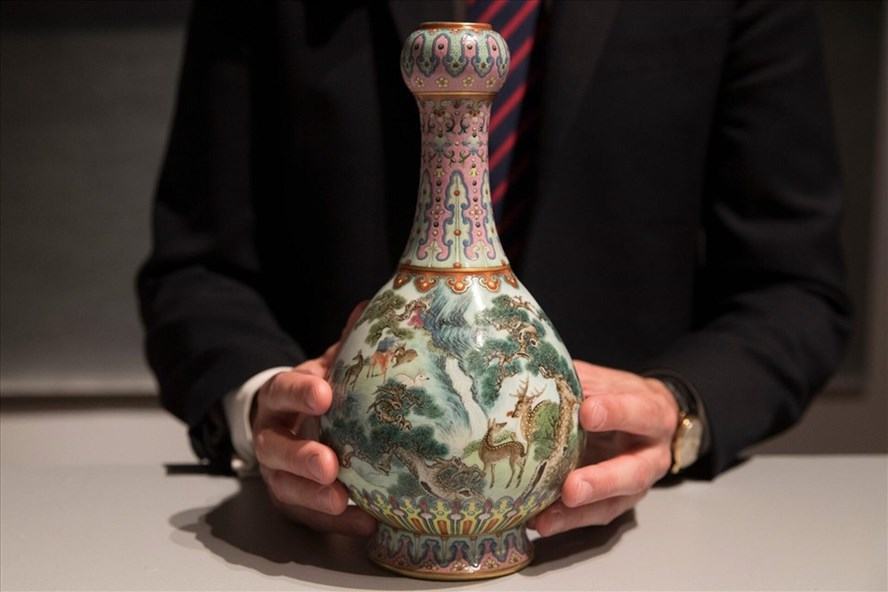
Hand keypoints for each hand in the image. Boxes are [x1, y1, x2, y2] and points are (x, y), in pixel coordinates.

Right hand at [251, 302, 375, 535]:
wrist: (288, 422)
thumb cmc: (318, 391)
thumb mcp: (329, 366)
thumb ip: (346, 343)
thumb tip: (365, 307)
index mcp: (280, 396)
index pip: (283, 390)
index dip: (300, 393)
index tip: (324, 394)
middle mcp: (272, 436)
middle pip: (275, 449)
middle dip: (301, 457)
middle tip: (329, 462)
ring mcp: (277, 473)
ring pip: (285, 489)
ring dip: (313, 497)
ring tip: (341, 500)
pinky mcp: (292, 502)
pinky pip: (309, 517)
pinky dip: (337, 522)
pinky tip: (365, 521)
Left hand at [530, 361, 678, 535]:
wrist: (653, 418)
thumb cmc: (623, 396)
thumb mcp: (612, 383)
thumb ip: (585, 382)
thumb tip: (540, 375)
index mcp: (652, 414)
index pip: (639, 412)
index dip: (615, 412)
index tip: (586, 412)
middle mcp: (651, 455)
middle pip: (633, 472)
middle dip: (601, 481)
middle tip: (571, 488)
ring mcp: (636, 485)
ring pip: (613, 504)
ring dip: (578, 513)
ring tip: (546, 518)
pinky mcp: (619, 503)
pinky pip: (594, 516)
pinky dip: (567, 520)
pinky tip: (539, 522)